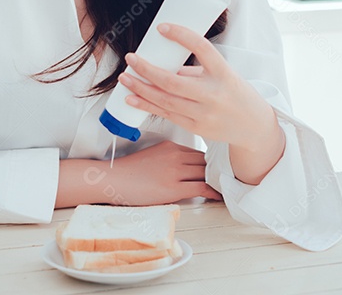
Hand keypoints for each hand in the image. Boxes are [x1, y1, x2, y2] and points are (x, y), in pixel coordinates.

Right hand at [63, 141, 220, 207]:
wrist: (113, 179)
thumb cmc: (129, 171)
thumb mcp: (152, 154)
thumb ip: (169, 156)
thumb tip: (183, 166)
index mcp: (171, 146)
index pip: (198, 152)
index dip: (210, 161)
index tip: (218, 168)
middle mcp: (176, 156)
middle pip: (205, 161)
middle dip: (216, 170)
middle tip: (227, 178)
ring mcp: (175, 171)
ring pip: (205, 173)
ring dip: (217, 181)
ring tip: (226, 188)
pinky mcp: (174, 188)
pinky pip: (201, 188)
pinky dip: (213, 192)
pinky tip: (219, 196)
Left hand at [119, 23, 285, 183]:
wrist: (253, 126)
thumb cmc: (235, 94)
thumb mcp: (222, 75)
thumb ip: (195, 71)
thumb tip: (163, 63)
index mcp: (223, 73)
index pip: (202, 48)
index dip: (181, 36)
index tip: (162, 27)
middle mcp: (214, 93)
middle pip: (173, 81)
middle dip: (147, 69)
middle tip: (131, 58)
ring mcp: (204, 113)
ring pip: (165, 100)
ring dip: (141, 88)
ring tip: (125, 78)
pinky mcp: (196, 128)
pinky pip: (167, 115)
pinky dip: (147, 106)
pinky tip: (132, 99)